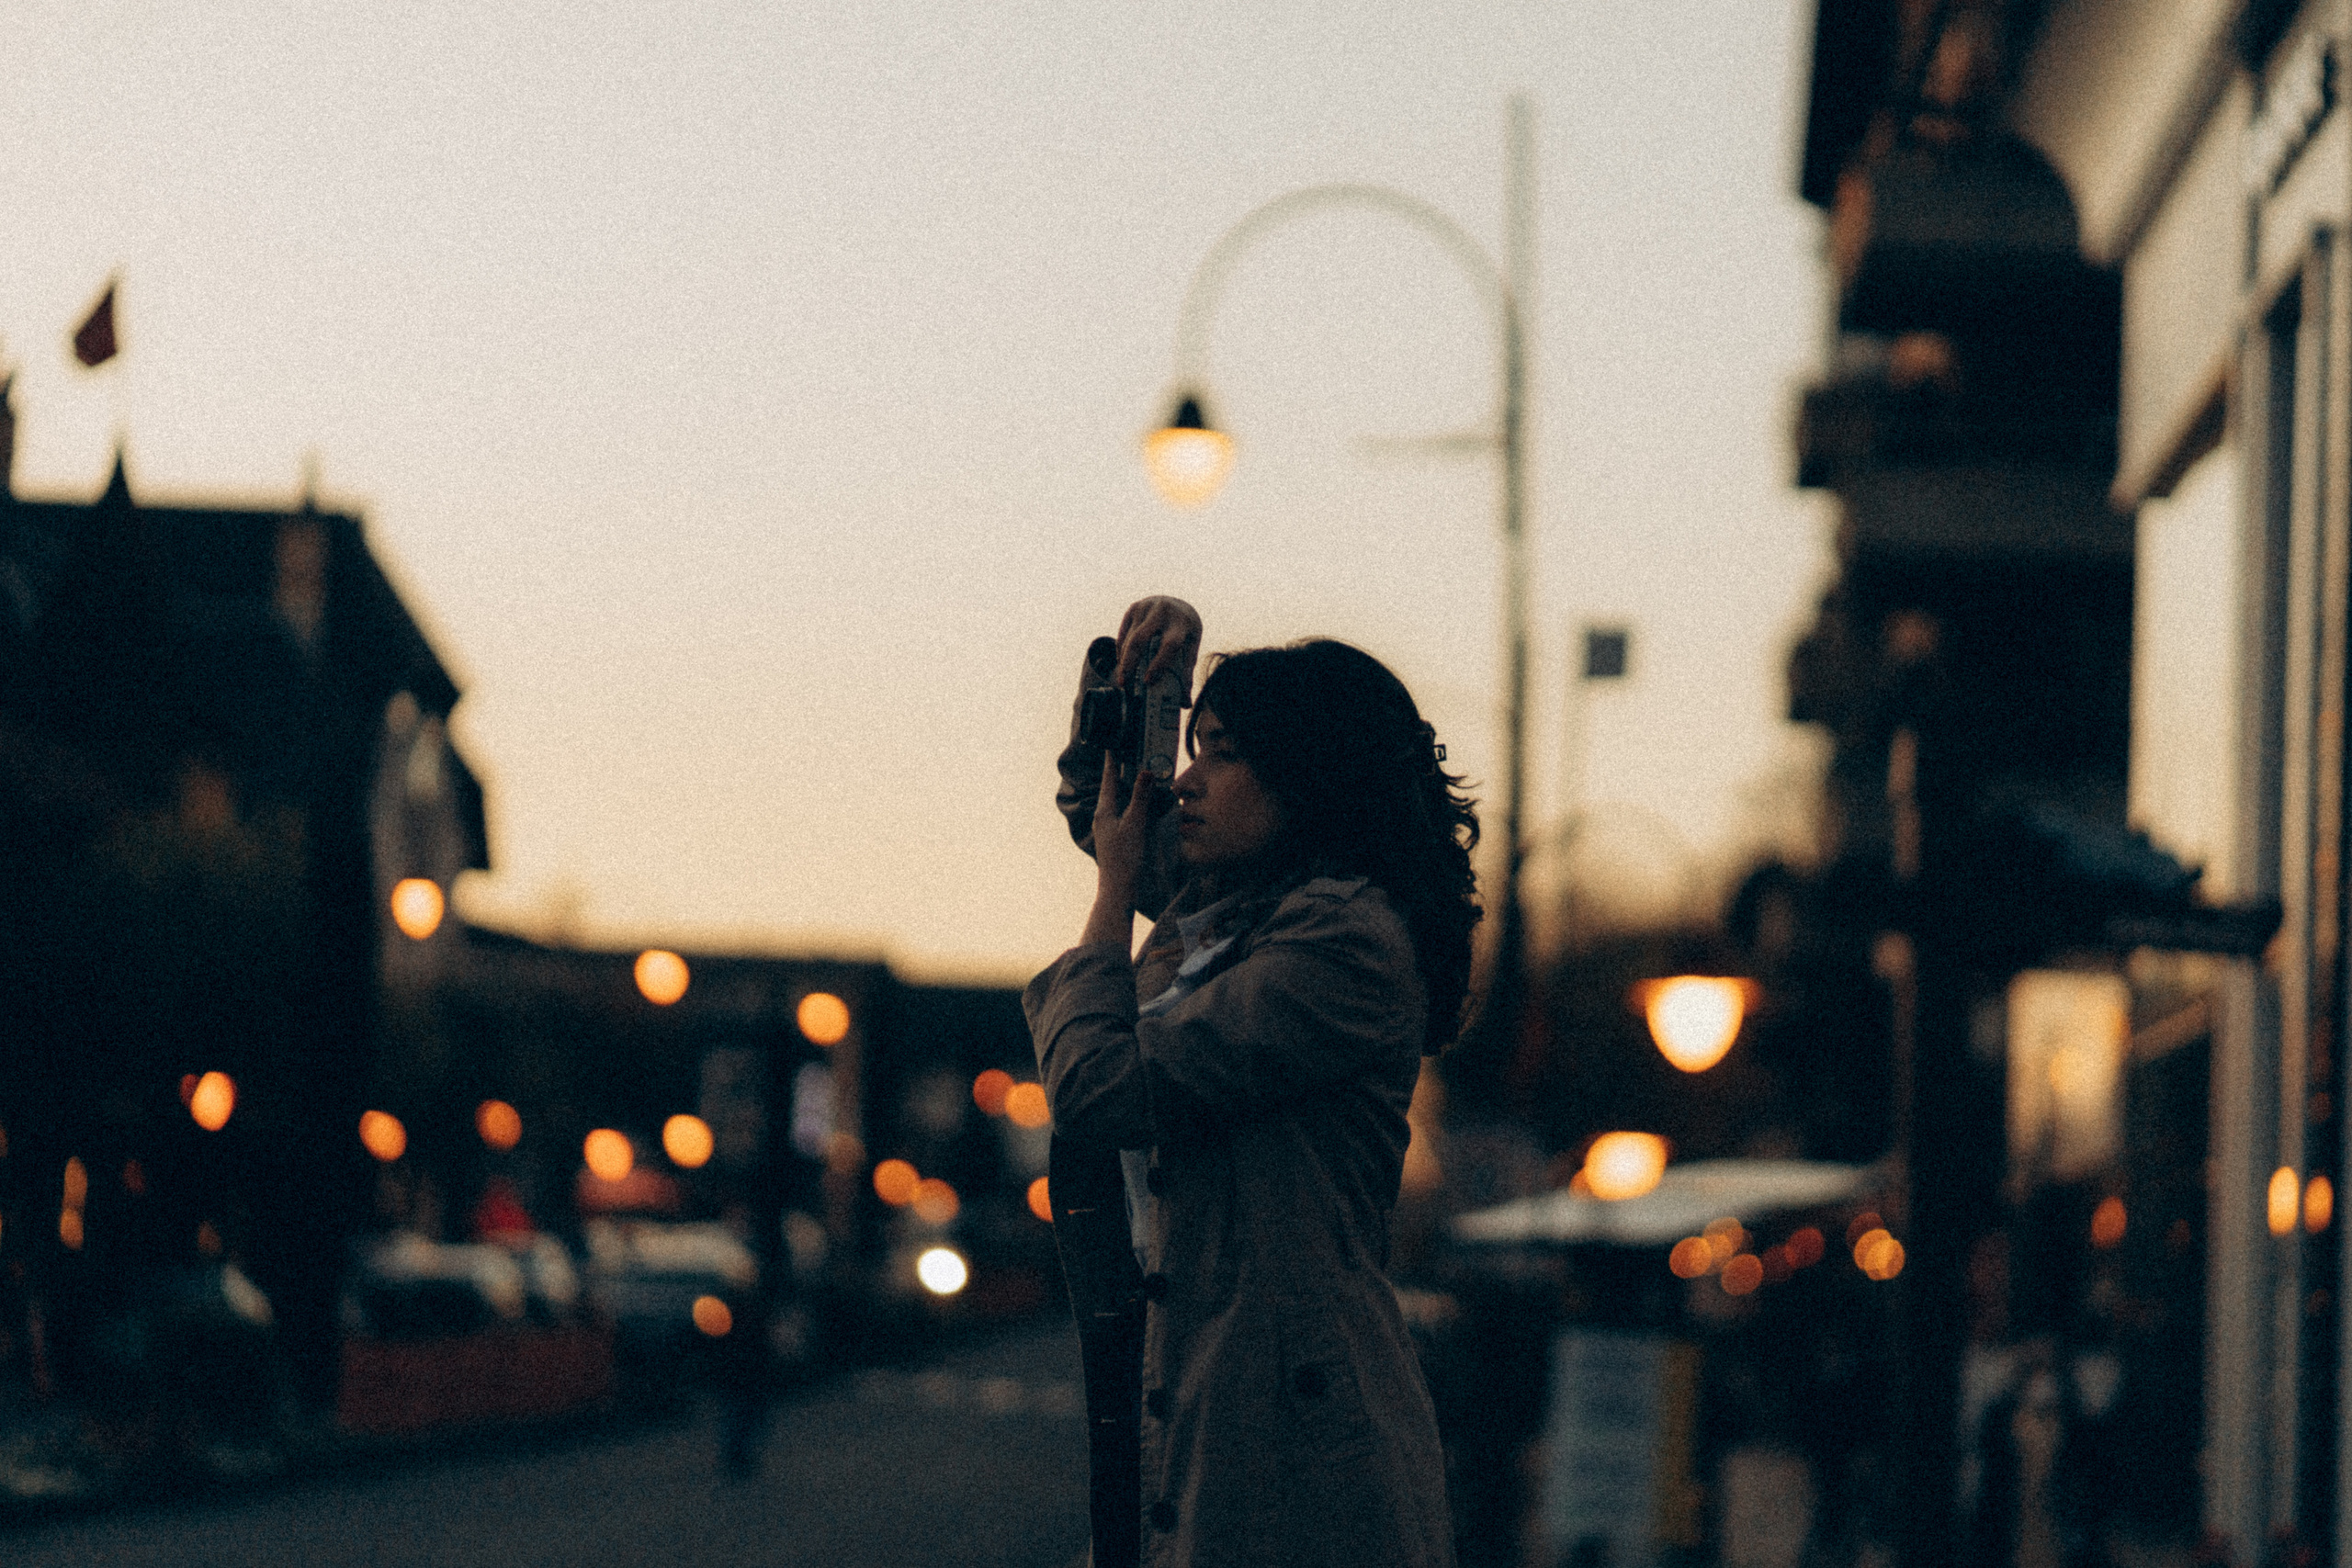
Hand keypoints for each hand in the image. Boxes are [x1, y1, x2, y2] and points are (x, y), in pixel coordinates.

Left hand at [1087, 750, 1153, 930]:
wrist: (1119, 889)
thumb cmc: (1125, 857)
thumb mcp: (1136, 823)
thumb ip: (1141, 797)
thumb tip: (1144, 772)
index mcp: (1104, 811)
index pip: (1108, 779)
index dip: (1111, 762)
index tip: (1111, 745)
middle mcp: (1102, 818)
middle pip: (1111, 789)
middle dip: (1118, 773)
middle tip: (1125, 755)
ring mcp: (1108, 829)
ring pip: (1117, 802)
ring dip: (1125, 789)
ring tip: (1134, 776)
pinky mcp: (1115, 838)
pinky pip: (1123, 814)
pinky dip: (1131, 804)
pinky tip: (1139, 807)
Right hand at [1113, 596, 1201, 700]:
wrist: (1178, 604)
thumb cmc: (1185, 632)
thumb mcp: (1191, 648)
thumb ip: (1186, 673)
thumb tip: (1185, 704)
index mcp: (1182, 623)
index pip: (1169, 645)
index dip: (1159, 664)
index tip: (1148, 682)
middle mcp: (1163, 611)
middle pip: (1139, 640)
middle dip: (1129, 664)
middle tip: (1124, 684)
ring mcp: (1146, 607)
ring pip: (1128, 639)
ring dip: (1124, 661)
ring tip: (1124, 680)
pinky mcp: (1133, 608)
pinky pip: (1123, 634)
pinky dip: (1121, 651)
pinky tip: (1124, 664)